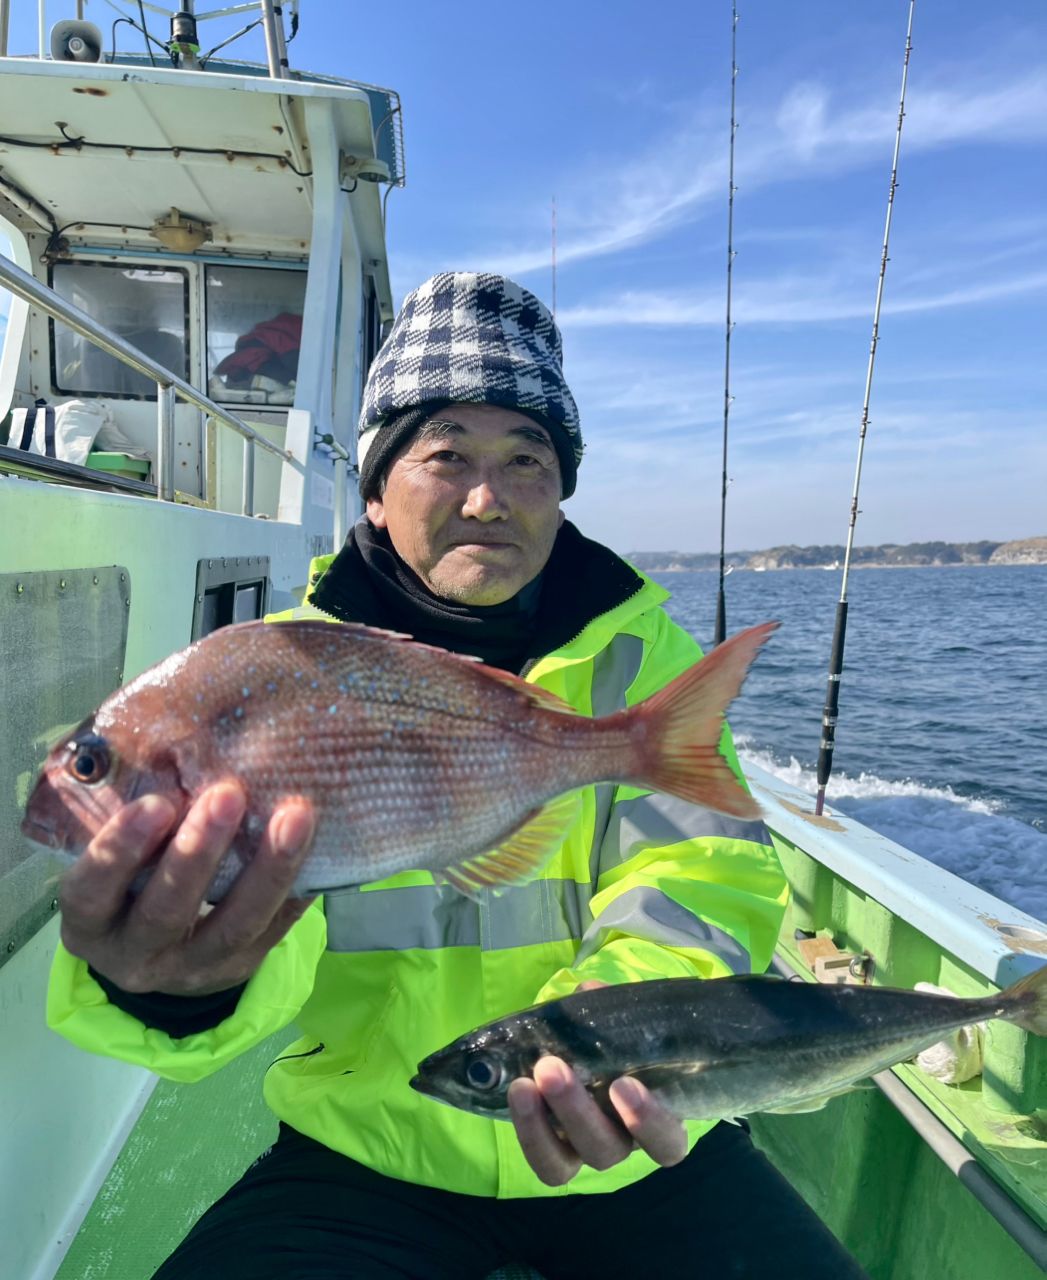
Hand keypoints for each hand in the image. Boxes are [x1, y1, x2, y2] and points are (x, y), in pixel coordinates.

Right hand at [58, 781, 315, 996]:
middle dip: (199, 852)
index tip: (157, 803)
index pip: (93, 889)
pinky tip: (319, 848)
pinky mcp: (239, 968)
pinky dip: (297, 888)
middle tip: (228, 793)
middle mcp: (135, 954)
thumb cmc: (131, 881)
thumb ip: (135, 819)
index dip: (121, 849)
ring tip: (295, 816)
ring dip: (267, 869)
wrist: (158, 953)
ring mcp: (190, 968)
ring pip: (233, 926)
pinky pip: (275, 931)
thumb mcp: (116, 862)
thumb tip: (179, 742)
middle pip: (166, 911)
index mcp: (90, 921)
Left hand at [507, 980, 688, 1185]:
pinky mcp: (554, 1154)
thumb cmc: (623, 1043)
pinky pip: (542, 1160)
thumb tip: (590, 991)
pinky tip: (516, 1093)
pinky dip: (526, 1131)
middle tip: (551, 1068)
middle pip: (605, 1149)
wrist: (587, 1057)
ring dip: (540, 1125)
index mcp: (656, 1120)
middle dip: (576, 1110)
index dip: (647, 1121)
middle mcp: (621, 1144)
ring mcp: (582, 1152)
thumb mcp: (623, 1025)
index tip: (624, 1083)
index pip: (667, 1144)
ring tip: (523, 1084)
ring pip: (566, 1164)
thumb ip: (613, 1010)